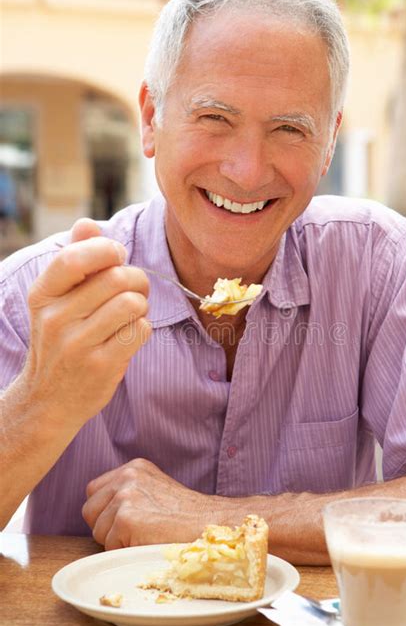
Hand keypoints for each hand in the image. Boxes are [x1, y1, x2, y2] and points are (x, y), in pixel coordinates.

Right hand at [21, 218, 151, 433]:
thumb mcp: (55, 302)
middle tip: (133, 291)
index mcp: (43, 296)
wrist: (48, 401)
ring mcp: (78, 345)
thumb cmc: (59, 341)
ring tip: (132, 314)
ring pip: (132, 303)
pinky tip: (129, 336)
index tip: (116, 258)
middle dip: (136, 280)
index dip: (106, 250)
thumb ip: (73, 260)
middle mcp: (56, 319)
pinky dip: (143, 329)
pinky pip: (140, 330)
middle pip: (116, 278)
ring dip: (141, 306)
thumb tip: (86, 224)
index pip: (75, 257)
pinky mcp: (102, 366)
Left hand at [82, 458, 214, 549]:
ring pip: (97, 530)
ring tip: (146, 535)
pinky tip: (147, 542)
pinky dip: (125, 550)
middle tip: (135, 531)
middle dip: (105, 526)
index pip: (94, 491)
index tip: (127, 520)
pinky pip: (109, 545)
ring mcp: (126, 496)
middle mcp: (127, 476)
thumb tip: (101, 511)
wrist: (211, 523)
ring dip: (116, 540)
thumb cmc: (186, 515)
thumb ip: (130, 491)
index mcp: (133, 468)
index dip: (105, 511)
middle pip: (89, 510)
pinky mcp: (127, 518)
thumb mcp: (155, 489)